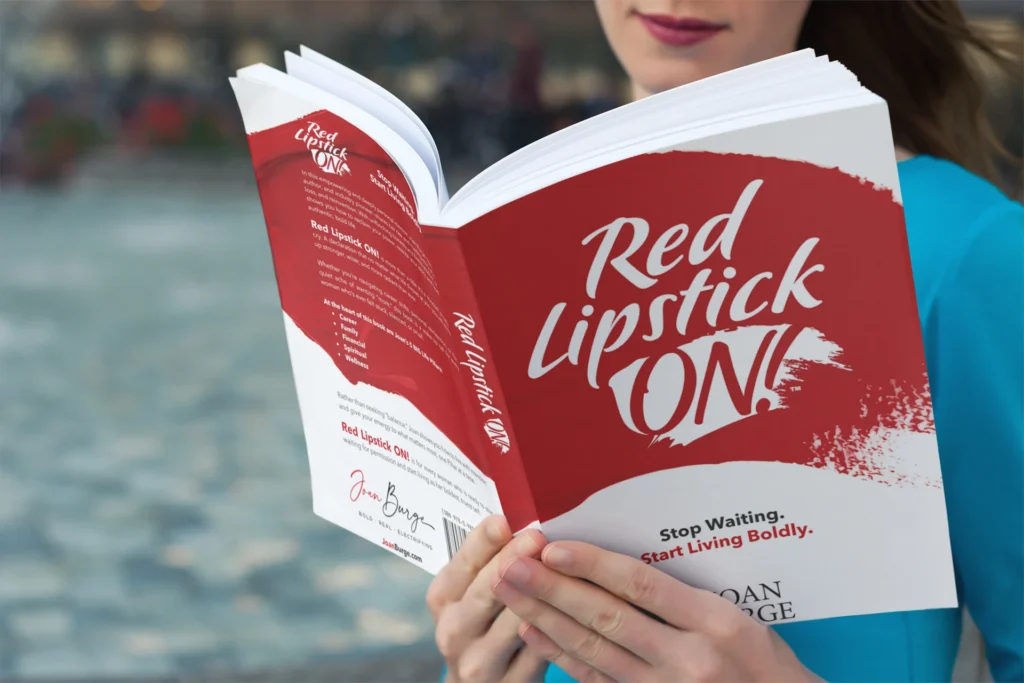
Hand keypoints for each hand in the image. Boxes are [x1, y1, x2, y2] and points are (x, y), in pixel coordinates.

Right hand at [426, 515, 550, 681]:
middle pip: (487, 590)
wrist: (482, 682)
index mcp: (443, 597)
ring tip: (564, 565)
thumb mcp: (473, 590)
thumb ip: (489, 558)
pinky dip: (557, 627)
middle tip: (537, 537)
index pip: (463, 563)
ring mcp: (479, 662)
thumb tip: (519, 517)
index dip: (483, 541)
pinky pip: (538, 652)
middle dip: (513, 560)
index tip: (503, 521)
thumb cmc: (484, 622)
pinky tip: (574, 606)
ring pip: (515, 621)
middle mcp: (454, 630)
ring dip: (542, 591)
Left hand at [491, 541, 821, 682]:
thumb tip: (616, 566)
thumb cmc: (767, 667)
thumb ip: (683, 596)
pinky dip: (561, 656)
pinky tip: (534, 632)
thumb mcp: (741, 619)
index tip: (554, 546)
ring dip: (546, 618)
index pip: (641, 586)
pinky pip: (598, 680)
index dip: (593, 564)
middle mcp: (688, 658)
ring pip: (593, 649)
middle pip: (607, 617)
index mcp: (714, 623)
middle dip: (553, 589)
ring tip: (512, 592)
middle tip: (513, 565)